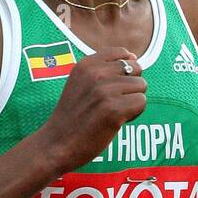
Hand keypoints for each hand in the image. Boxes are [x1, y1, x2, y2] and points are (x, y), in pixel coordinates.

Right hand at [39, 49, 146, 172]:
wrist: (56, 144)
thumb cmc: (73, 117)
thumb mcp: (80, 83)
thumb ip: (103, 70)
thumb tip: (134, 59)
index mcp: (86, 64)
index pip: (122, 53)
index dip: (125, 71)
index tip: (112, 88)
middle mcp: (95, 74)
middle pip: (136, 69)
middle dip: (131, 86)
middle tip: (113, 103)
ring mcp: (104, 91)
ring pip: (141, 86)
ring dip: (132, 101)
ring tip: (113, 113)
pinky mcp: (114, 110)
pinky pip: (141, 102)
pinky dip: (134, 114)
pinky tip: (116, 121)